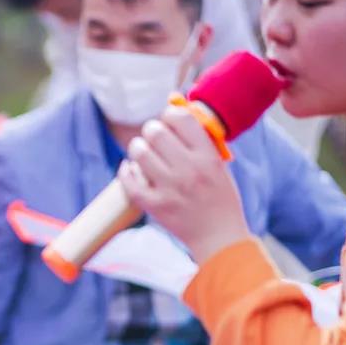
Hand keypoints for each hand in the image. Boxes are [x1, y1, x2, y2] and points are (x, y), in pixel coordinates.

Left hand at [119, 105, 252, 263]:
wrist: (219, 236)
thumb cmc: (219, 197)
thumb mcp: (218, 165)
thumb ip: (199, 141)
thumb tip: (173, 107)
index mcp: (207, 156)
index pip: (181, 119)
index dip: (169, 114)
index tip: (168, 120)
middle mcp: (188, 170)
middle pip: (155, 132)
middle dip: (151, 131)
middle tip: (153, 138)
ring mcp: (170, 188)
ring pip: (139, 152)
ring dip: (137, 149)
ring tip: (142, 153)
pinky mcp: (155, 205)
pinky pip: (129, 180)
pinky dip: (126, 171)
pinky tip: (131, 169)